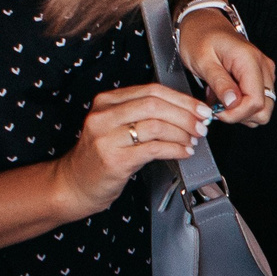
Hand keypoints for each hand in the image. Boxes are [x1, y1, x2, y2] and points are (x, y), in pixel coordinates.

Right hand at [53, 82, 212, 217]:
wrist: (74, 184)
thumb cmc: (101, 156)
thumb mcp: (116, 127)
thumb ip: (142, 115)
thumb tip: (185, 111)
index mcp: (106, 101)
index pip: (151, 91)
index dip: (181, 99)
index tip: (200, 109)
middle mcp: (104, 115)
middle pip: (155, 105)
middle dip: (185, 115)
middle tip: (202, 125)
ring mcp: (106, 137)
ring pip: (156, 125)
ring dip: (182, 133)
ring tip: (193, 140)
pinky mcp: (114, 159)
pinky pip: (154, 149)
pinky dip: (175, 149)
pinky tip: (184, 152)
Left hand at [175, 7, 276, 127]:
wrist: (202, 23)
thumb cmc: (199, 37)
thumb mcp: (203, 61)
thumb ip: (220, 83)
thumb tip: (233, 104)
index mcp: (249, 61)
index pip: (256, 102)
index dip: (236, 114)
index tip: (217, 111)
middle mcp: (263, 67)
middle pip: (264, 109)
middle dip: (239, 115)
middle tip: (217, 106)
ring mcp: (264, 72)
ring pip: (262, 109)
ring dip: (239, 111)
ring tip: (219, 97)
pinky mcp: (260, 76)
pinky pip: (257, 101)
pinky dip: (240, 105)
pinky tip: (225, 94)